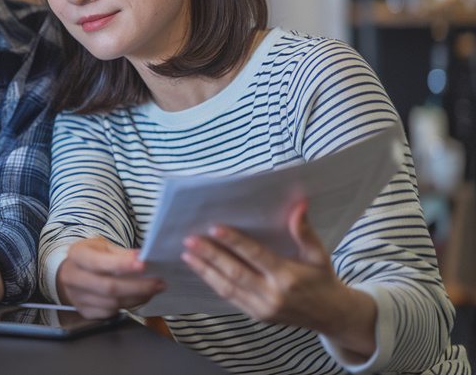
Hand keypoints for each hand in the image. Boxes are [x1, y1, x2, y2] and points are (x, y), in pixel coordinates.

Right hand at [56, 236, 165, 318]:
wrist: (71, 272)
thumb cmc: (91, 256)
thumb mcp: (102, 246)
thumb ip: (120, 253)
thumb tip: (140, 259)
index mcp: (77, 255)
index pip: (99, 262)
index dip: (122, 264)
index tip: (144, 264)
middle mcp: (73, 277)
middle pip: (108, 287)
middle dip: (138, 286)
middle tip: (159, 283)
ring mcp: (77, 297)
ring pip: (113, 303)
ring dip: (137, 298)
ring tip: (154, 290)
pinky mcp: (84, 311)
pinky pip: (111, 313)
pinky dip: (129, 306)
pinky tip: (139, 297)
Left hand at [181, 199, 377, 360]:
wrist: (331, 316)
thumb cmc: (323, 279)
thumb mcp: (319, 254)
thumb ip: (304, 231)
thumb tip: (299, 203)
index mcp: (288, 277)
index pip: (255, 256)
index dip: (234, 242)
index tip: (214, 228)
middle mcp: (273, 295)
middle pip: (235, 272)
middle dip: (210, 255)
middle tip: (189, 239)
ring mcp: (262, 309)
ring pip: (227, 287)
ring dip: (205, 270)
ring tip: (187, 254)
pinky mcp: (256, 316)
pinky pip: (230, 298)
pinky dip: (213, 282)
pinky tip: (200, 269)